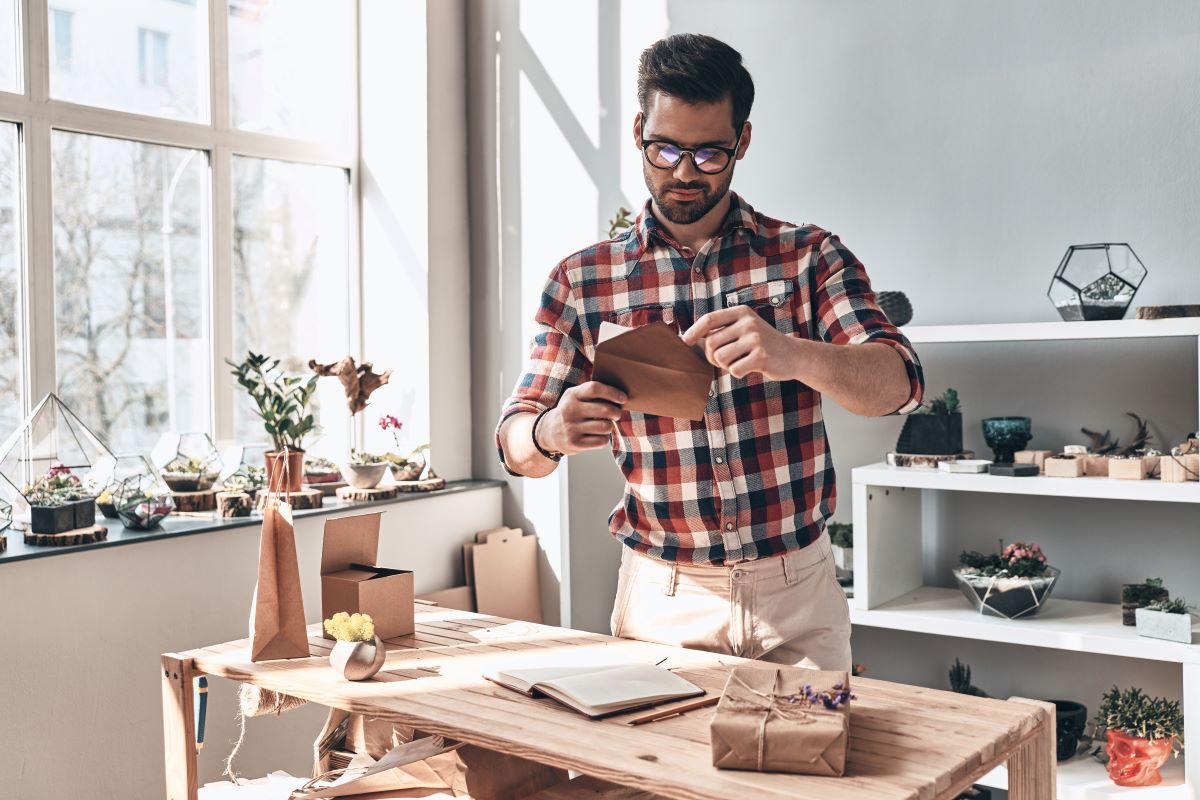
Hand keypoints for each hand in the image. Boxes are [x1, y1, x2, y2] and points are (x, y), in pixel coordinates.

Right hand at [539, 382, 626, 454]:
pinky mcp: (575, 443)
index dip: (612, 392)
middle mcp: (570, 410)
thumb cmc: (571, 411)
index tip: (623, 398)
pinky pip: (601, 441)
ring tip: (605, 425)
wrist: (549, 431)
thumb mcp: (575, 397)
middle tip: (617, 414)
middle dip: (616, 412)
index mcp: (572, 395)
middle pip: (605, 409)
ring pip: (606, 427)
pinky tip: (598, 435)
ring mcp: (571, 428)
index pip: (594, 388)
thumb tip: (621, 396)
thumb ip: (593, 393)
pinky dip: (604, 438)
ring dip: (610, 426)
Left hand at [682, 306, 798, 380]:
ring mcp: (755, 338)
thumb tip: (688, 337)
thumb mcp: (744, 329)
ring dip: (725, 366)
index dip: (694, 331)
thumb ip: (722, 330)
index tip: (685, 341)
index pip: (710, 319)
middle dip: (713, 357)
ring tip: (739, 362)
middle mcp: (748, 322)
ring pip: (721, 358)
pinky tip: (751, 367)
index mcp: (742, 313)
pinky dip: (738, 373)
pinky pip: (734, 370)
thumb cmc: (762, 344)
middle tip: (725, 360)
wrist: (794, 355)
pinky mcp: (761, 356)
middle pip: (711, 343)